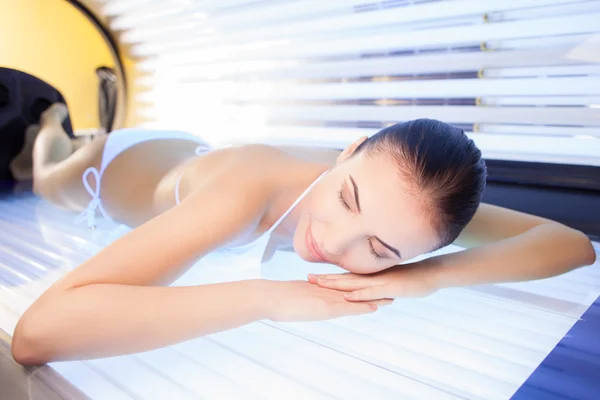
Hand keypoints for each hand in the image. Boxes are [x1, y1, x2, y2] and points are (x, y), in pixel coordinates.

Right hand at [263, 280, 392, 321]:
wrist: (268, 297)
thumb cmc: (276, 298)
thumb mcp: (295, 296)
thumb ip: (304, 293)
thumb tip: (307, 294)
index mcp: (322, 290)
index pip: (345, 287)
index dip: (361, 285)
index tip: (375, 283)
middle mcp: (328, 293)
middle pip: (355, 290)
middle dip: (373, 289)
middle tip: (392, 286)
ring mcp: (326, 299)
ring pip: (355, 298)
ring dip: (373, 298)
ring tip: (391, 297)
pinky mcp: (324, 306)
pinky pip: (346, 307)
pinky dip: (360, 307)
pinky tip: (374, 307)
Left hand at [307, 262, 438, 300]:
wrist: (432, 273)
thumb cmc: (411, 278)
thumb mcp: (389, 282)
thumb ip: (376, 285)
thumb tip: (365, 289)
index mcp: (370, 276)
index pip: (345, 276)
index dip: (329, 276)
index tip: (312, 276)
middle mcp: (372, 277)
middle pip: (344, 278)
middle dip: (325, 279)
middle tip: (307, 278)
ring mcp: (380, 282)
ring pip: (354, 284)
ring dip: (336, 285)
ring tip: (319, 284)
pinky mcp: (390, 288)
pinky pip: (372, 292)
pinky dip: (359, 295)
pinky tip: (348, 296)